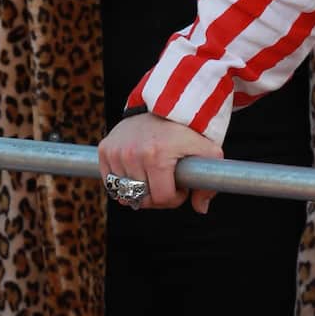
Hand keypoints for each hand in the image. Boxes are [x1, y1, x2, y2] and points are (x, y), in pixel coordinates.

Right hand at [98, 113, 223, 212]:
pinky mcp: (104, 149)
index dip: (175, 197)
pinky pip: (111, 183)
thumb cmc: (187, 131)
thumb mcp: (208, 152)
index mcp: (157, 156)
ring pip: (126, 193)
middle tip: (168, 180)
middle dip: (158, 195)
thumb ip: (210, 183)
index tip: (181, 186)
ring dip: (140, 189)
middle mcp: (132, 154)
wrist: (162, 106)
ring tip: (154, 174)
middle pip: (143, 198)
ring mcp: (116, 152)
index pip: (161, 198)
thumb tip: (201, 209)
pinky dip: (123, 183)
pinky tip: (137, 172)